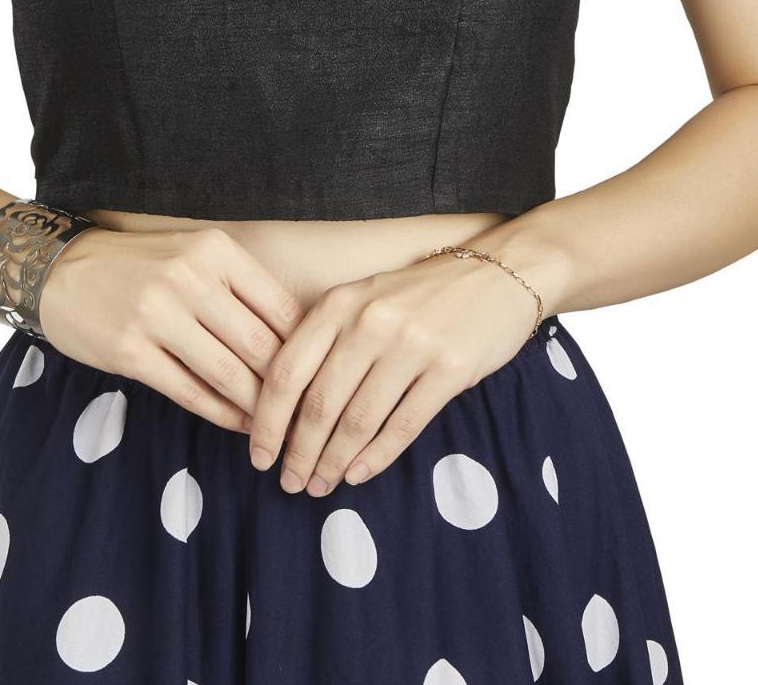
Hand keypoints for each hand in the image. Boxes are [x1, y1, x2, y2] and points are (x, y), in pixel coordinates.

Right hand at [38, 223, 304, 433]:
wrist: (61, 271)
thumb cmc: (141, 267)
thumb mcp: (194, 256)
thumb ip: (240, 289)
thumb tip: (298, 339)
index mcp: (216, 250)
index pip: (281, 307)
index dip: (307, 350)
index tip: (321, 378)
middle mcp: (190, 277)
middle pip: (260, 345)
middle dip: (288, 388)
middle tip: (308, 417)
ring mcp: (158, 314)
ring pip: (228, 373)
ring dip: (258, 408)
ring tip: (277, 429)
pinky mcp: (131, 350)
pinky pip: (190, 391)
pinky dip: (221, 414)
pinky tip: (238, 425)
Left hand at [245, 250, 538, 494]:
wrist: (499, 272)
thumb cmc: (422, 293)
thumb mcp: (366, 299)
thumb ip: (329, 340)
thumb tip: (288, 408)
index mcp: (340, 303)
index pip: (287, 371)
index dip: (267, 421)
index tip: (258, 455)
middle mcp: (370, 322)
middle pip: (319, 403)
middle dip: (299, 452)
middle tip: (290, 483)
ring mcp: (411, 345)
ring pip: (358, 420)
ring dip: (334, 462)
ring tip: (321, 485)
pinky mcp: (449, 368)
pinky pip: (403, 424)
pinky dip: (376, 457)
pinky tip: (360, 474)